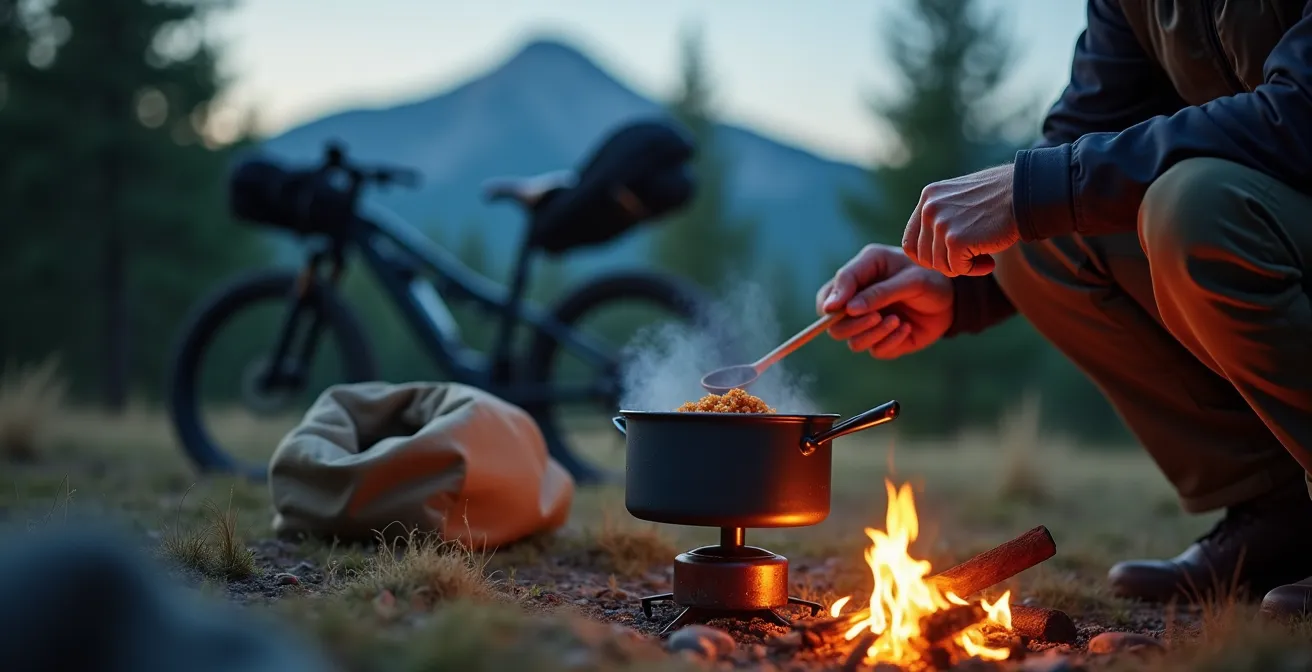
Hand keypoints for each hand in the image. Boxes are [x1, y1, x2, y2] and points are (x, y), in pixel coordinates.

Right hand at [815, 243, 953, 358]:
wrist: (953, 298)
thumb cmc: (931, 278)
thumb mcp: (910, 279)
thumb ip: (879, 292)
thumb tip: (848, 309)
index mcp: (859, 275)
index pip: (830, 293)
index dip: (830, 302)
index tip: (835, 309)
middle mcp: (857, 301)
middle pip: (833, 324)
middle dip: (852, 324)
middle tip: (876, 317)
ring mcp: (868, 323)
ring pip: (852, 341)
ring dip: (872, 334)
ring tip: (896, 321)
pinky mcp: (882, 341)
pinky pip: (875, 351)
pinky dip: (890, 341)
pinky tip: (906, 328)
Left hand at [902, 163, 1020, 275]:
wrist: (1025, 193)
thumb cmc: (998, 201)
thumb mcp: (959, 200)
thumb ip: (940, 219)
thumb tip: (925, 254)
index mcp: (928, 198)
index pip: (910, 241)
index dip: (928, 256)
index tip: (950, 257)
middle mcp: (929, 208)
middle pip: (923, 257)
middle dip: (946, 263)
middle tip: (971, 258)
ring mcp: (941, 223)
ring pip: (939, 265)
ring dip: (962, 267)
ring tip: (983, 257)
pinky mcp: (956, 239)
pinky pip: (957, 269)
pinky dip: (974, 270)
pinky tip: (990, 261)